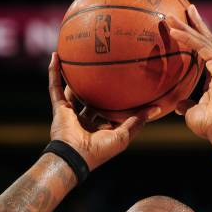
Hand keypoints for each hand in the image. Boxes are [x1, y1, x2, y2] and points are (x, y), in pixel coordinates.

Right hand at [48, 53, 160, 170]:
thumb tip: (157, 108)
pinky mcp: (59, 108)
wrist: (75, 156)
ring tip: (75, 55)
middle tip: (102, 66)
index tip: (128, 85)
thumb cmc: (100, 150)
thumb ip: (137, 121)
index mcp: (101, 128)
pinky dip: (54, 73)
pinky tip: (56, 56)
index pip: (110, 111)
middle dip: (96, 85)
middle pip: (92, 98)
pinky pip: (55, 87)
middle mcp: (86, 120)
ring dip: (72, 75)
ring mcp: (71, 114)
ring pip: (72, 90)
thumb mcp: (123, 135)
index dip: (118, 100)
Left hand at [167, 5, 211, 146]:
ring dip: (187, 27)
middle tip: (185, 8)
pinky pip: (202, 48)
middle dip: (195, 24)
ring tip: (173, 16)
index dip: (195, 38)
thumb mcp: (193, 113)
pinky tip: (175, 32)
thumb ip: (187, 105)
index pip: (205, 52)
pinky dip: (188, 39)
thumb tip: (177, 105)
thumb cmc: (211, 126)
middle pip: (207, 40)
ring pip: (204, 41)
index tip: (185, 27)